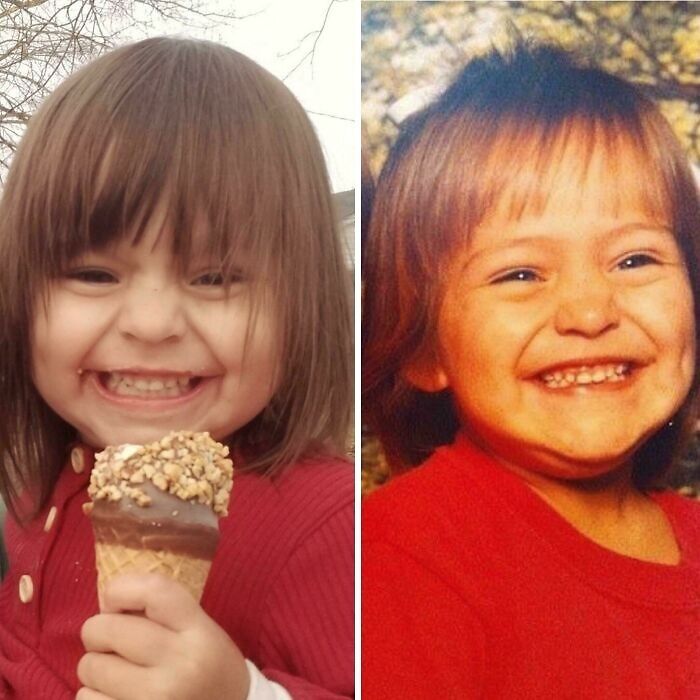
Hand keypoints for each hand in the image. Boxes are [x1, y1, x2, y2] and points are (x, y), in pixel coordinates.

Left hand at [77, 574, 249, 699]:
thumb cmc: (209, 668)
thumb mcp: (201, 630)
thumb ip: (161, 611)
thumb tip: (105, 601)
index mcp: (199, 633)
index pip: (153, 591)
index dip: (121, 589)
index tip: (113, 601)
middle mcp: (179, 665)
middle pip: (108, 629)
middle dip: (98, 632)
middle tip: (112, 642)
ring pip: (91, 668)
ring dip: (96, 668)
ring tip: (120, 675)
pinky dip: (95, 697)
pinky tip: (119, 697)